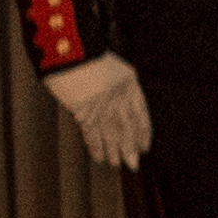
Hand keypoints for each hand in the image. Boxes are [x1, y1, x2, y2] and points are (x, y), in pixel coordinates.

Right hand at [44, 52, 152, 169]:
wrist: (72, 53)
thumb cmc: (91, 56)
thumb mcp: (117, 68)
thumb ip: (122, 85)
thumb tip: (126, 102)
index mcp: (130, 86)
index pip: (141, 116)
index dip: (143, 133)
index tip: (145, 147)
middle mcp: (119, 99)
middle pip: (127, 129)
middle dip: (130, 148)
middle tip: (133, 165)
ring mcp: (102, 106)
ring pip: (111, 134)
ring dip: (114, 151)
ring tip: (116, 164)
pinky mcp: (83, 111)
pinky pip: (92, 134)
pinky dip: (96, 147)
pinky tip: (100, 157)